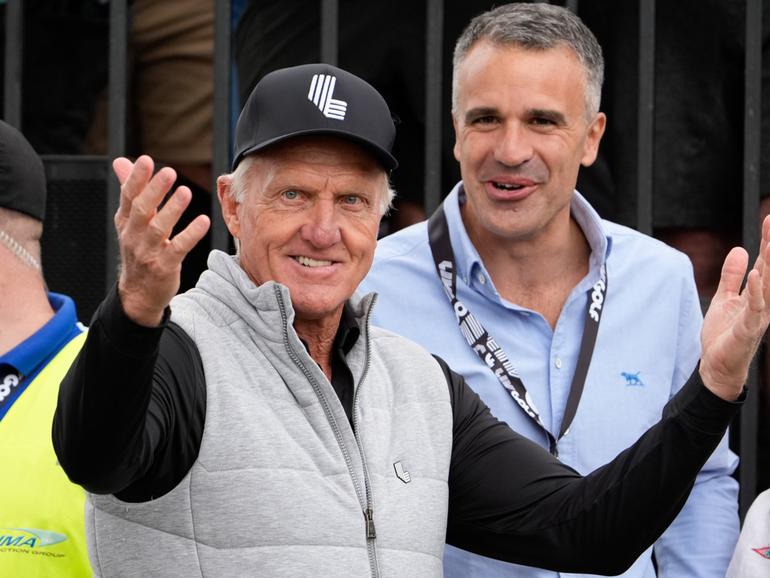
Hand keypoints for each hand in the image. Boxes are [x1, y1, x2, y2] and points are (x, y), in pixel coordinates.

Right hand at [113, 155, 209, 325]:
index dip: (136, 179)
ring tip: (186, 192)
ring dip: (173, 210)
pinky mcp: (164, 267)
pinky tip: (203, 221)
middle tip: (169, 172)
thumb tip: (121, 161)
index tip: (146, 160)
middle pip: (142, 210)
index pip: (128, 197)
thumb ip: (131, 191)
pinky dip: (190, 235)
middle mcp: (134, 236)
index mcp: (125, 222)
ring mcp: (148, 253)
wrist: (138, 293)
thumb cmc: (139, 250)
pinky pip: (178, 249)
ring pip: (159, 229)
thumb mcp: (130, 222)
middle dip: (155, 190)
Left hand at [700, 215, 769, 399]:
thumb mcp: (724, 299)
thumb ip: (732, 277)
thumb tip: (740, 250)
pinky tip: (757, 275)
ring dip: (769, 264)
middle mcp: (762, 303)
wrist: (717, 367)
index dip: (767, 243)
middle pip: (769, 270)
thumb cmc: (724, 335)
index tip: (769, 218)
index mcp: (757, 295)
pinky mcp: (748, 329)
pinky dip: (756, 291)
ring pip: (767, 286)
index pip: (764, 264)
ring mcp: (757, 316)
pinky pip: (755, 308)